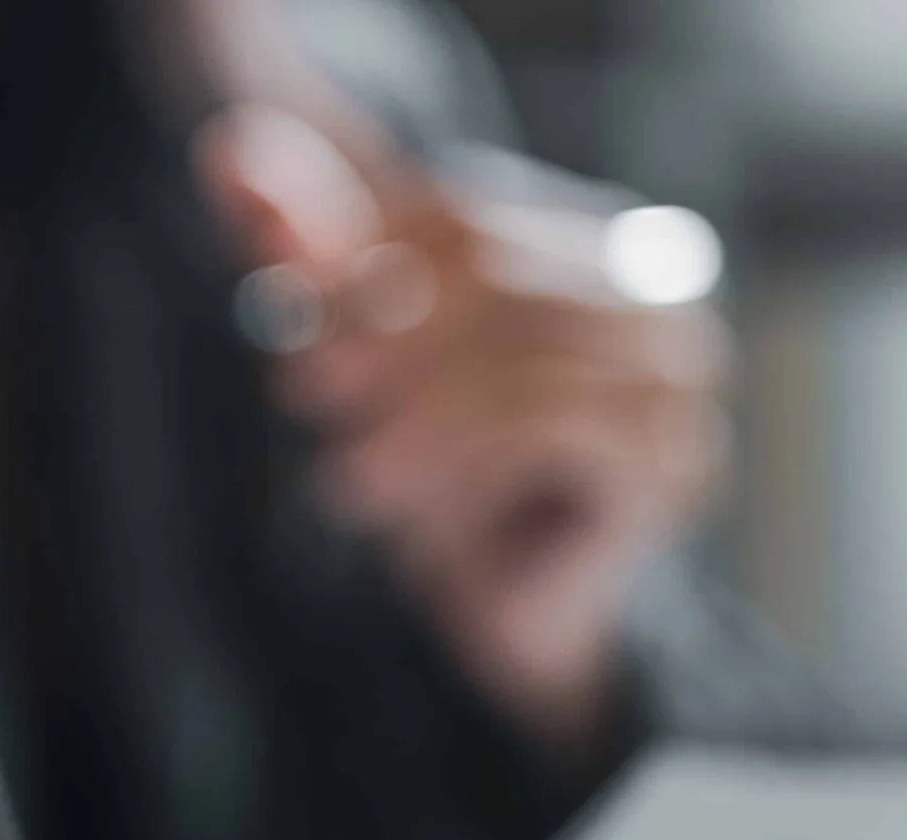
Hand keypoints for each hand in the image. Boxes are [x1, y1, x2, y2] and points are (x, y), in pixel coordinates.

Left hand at [196, 103, 729, 761]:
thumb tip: (227, 153)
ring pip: (516, 354)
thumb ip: (317, 258)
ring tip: (344, 473)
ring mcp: (679, 382)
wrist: (510, 618)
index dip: (366, 261)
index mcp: (598, 244)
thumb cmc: (448, 483)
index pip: (466, 214)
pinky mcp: (669, 464)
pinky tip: (392, 506)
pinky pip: (545, 426)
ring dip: (412, 416)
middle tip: (301, 390)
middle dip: (384, 336)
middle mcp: (660, 296)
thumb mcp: (372, 360)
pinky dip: (453, 461)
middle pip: (495, 275)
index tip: (289, 319)